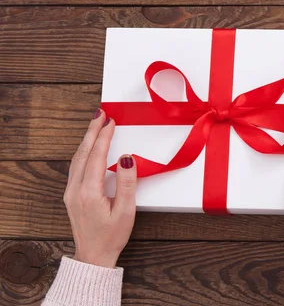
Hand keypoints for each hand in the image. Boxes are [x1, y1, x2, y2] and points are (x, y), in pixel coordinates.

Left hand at [63, 108, 136, 267]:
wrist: (94, 256)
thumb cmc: (112, 236)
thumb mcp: (126, 211)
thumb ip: (126, 183)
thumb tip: (126, 158)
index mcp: (89, 192)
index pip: (96, 155)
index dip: (104, 136)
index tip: (111, 121)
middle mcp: (75, 189)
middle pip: (83, 152)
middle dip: (92, 131)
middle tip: (100, 113)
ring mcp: (71, 192)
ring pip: (77, 158)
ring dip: (86, 139)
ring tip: (95, 124)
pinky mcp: (72, 195)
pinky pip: (75, 166)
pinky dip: (83, 151)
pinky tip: (89, 147)